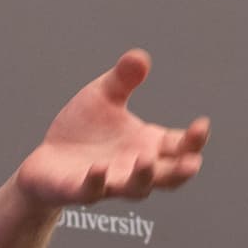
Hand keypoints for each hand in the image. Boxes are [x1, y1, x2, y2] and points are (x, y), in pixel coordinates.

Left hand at [10, 51, 208, 209]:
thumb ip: (123, 79)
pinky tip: (99, 169)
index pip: (180, 147)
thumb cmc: (83, 131)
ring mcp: (109, 182)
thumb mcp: (103, 97)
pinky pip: (92, 191)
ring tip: (146, 161)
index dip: (194, 140)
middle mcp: (134, 168)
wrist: (46, 160)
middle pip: (167, 176)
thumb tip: (140, 57)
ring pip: (135, 188)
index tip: (201, 124)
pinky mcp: (80, 190)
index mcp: (148, 144)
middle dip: (181, 170)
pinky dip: (97, 182)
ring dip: (143, 177)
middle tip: (192, 163)